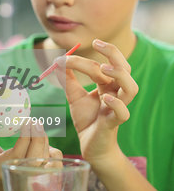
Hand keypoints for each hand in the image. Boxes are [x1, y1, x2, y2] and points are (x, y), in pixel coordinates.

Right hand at [0, 112, 61, 182]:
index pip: (17, 155)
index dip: (25, 138)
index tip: (26, 121)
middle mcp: (17, 176)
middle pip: (35, 158)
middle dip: (38, 137)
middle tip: (35, 120)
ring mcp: (31, 178)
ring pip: (46, 160)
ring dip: (44, 141)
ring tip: (37, 126)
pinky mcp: (42, 177)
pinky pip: (54, 163)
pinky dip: (51, 149)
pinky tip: (42, 139)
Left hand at [55, 39, 138, 167]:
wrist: (90, 146)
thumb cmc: (86, 119)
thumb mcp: (74, 96)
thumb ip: (68, 80)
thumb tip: (58, 61)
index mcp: (108, 85)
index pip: (103, 64)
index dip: (86, 57)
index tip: (69, 53)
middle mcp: (116, 93)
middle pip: (125, 68)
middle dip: (113, 54)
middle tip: (98, 44)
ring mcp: (117, 108)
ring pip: (131, 88)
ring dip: (119, 76)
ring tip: (104, 69)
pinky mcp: (114, 123)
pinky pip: (123, 112)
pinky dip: (116, 103)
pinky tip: (104, 98)